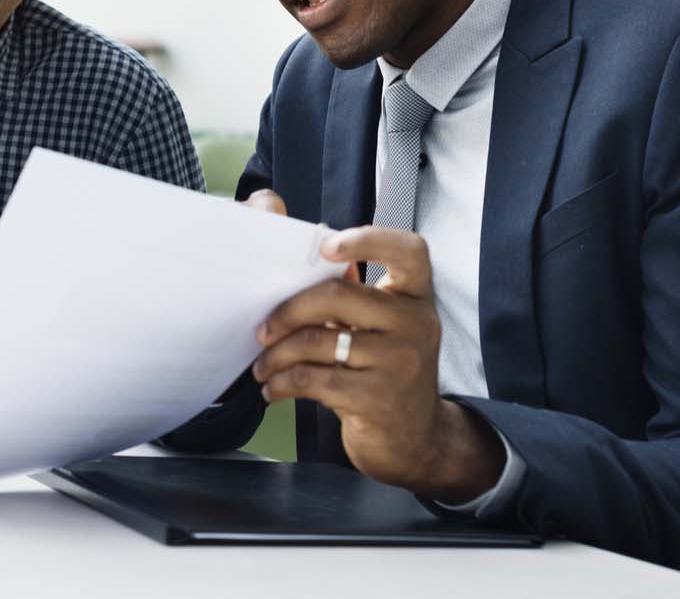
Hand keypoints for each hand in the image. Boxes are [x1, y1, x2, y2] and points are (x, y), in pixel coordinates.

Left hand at [250, 225, 503, 502]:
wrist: (415, 440)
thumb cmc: (385, 373)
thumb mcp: (383, 329)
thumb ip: (355, 296)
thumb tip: (302, 262)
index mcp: (416, 297)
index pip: (408, 251)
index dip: (368, 239)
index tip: (326, 246)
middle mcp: (416, 324)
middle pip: (337, 295)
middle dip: (287, 311)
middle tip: (262, 330)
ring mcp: (400, 362)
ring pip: (317, 341)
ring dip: (276, 355)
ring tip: (262, 366)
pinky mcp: (377, 399)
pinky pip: (313, 379)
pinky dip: (282, 383)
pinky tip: (273, 389)